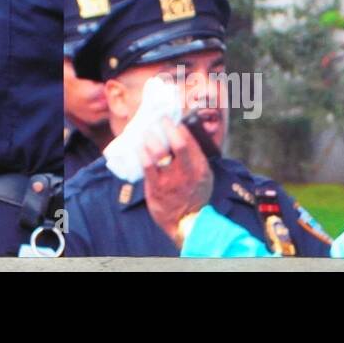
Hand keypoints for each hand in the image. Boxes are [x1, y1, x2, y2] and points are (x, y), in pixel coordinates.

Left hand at [141, 118, 213, 249]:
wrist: (187, 222)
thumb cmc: (194, 194)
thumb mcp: (204, 176)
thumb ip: (195, 157)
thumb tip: (183, 133)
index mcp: (200, 167)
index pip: (190, 141)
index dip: (179, 127)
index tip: (171, 120)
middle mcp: (187, 172)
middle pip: (178, 143)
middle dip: (167, 127)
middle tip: (159, 120)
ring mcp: (171, 180)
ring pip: (159, 152)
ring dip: (151, 138)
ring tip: (147, 132)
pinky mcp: (156, 187)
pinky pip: (147, 165)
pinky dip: (142, 152)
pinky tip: (139, 147)